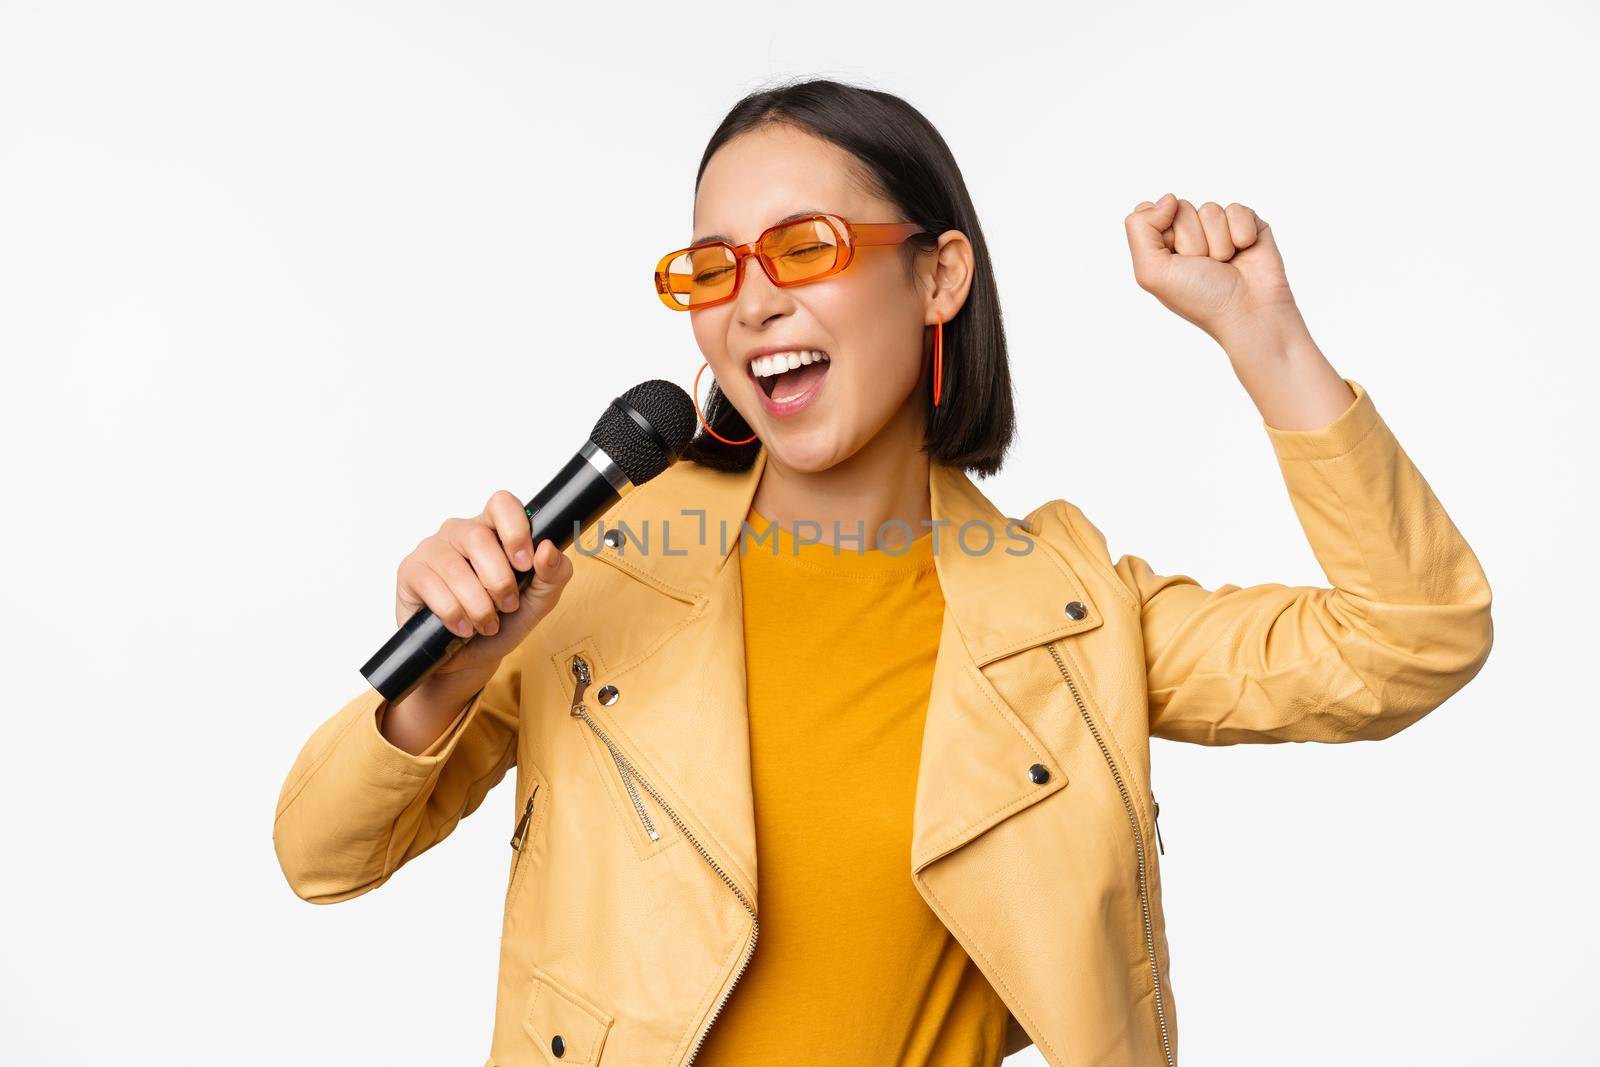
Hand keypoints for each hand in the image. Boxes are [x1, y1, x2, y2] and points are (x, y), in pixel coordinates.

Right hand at [394, 490, 573, 700]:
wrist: (467, 661)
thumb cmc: (502, 623)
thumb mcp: (538, 603)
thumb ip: (553, 575)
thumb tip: (548, 549)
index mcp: (494, 530)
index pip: (502, 504)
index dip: (516, 529)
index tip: (525, 564)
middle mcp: (461, 532)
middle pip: (480, 538)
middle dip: (499, 581)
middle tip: (507, 606)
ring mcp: (433, 549)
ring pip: (455, 567)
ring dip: (477, 604)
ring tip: (486, 624)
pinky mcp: (411, 571)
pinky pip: (431, 586)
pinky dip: (453, 613)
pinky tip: (462, 628)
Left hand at [1124, 194, 1299, 347]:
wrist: (1248, 312)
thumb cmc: (1201, 298)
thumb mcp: (1152, 272)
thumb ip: (1140, 229)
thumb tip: (1168, 198)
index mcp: (1161, 247)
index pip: (1148, 213)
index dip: (1162, 234)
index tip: (1174, 260)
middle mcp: (1188, 235)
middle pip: (1180, 208)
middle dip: (1192, 240)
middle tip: (1203, 266)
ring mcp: (1218, 229)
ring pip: (1210, 209)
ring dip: (1217, 241)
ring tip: (1224, 264)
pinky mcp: (1246, 223)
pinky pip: (1236, 209)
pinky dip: (1240, 233)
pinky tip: (1244, 253)